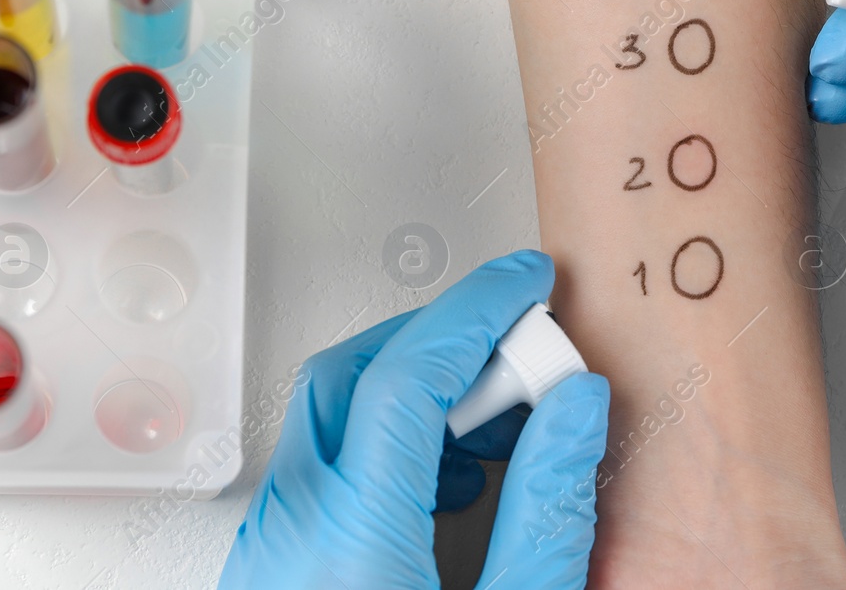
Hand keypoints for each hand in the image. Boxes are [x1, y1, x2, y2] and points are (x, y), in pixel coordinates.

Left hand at [220, 250, 609, 589]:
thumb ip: (549, 513)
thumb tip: (575, 409)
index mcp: (351, 536)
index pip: (408, 372)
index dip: (477, 310)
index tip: (527, 284)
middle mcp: (292, 529)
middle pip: (354, 373)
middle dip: (443, 339)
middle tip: (519, 349)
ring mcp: (270, 545)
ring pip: (330, 414)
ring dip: (415, 393)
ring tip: (500, 426)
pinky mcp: (270, 564)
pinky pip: (319, 465)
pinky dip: (385, 441)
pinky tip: (451, 480)